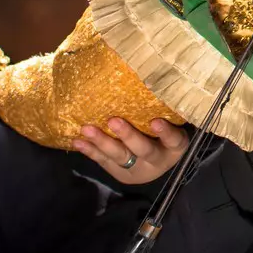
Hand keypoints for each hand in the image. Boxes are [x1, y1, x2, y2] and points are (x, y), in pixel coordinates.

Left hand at [74, 117, 190, 183]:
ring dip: (102, 142)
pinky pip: (104, 161)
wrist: (158, 162)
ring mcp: (137, 169)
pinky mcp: (120, 173)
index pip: (174, 139)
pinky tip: (78, 141)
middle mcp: (157, 161)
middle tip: (113, 121)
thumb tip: (147, 79)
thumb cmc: (165, 134)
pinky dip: (90, 150)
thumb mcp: (172, 124)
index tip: (156, 121)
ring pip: (120, 157)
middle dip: (127, 136)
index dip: (165, 132)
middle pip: (143, 150)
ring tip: (87, 129)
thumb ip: (162, 111)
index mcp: (174, 147)